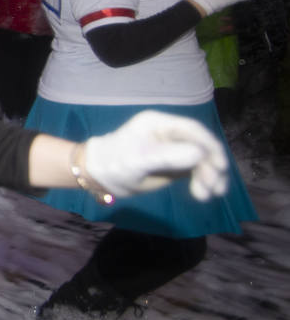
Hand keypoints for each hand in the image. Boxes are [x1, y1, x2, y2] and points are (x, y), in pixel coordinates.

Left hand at [81, 110, 226, 200]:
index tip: (220, 166)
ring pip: (201, 160)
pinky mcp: (174, 164)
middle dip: (211, 166)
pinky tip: (202, 194)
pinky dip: (202, 181)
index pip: (193, 130)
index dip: (209, 146)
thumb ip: (167, 156)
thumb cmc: (114, 162)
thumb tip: (200, 155)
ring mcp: (173, 148)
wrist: (99, 176)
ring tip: (205, 195)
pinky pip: (195, 170)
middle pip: (200, 146)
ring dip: (209, 177)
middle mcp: (170, 133)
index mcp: (160, 123)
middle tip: (213, 188)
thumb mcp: (139, 159)